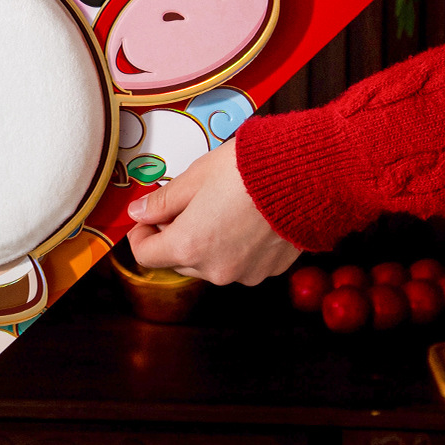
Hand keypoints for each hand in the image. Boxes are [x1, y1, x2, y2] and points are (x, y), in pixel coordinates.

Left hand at [126, 138, 300, 285]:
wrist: (305, 176)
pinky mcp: (270, 270)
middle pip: (178, 260)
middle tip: (187, 203)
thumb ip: (162, 201)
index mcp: (188, 246)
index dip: (141, 234)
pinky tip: (246, 218)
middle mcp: (215, 269)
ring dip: (207, 242)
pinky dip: (236, 246)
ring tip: (221, 206)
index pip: (145, 256)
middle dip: (176, 234)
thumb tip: (138, 213)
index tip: (147, 217)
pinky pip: (241, 263)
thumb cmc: (247, 170)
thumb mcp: (194, 177)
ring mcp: (246, 274)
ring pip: (210, 264)